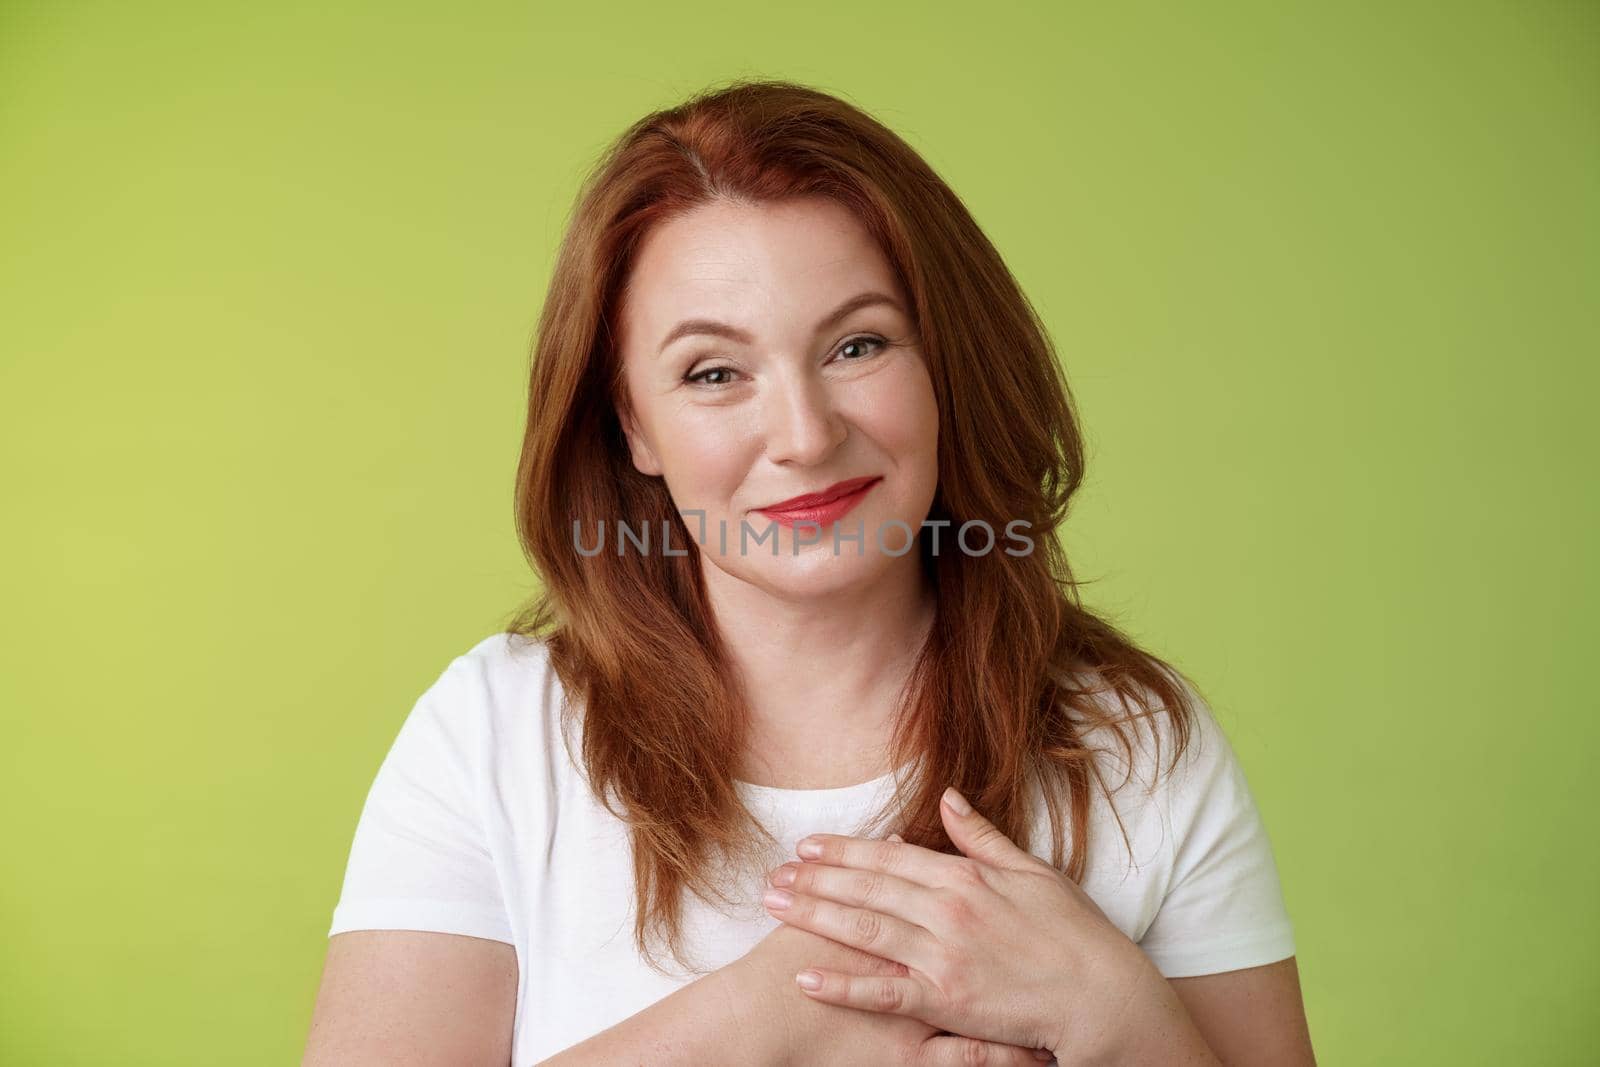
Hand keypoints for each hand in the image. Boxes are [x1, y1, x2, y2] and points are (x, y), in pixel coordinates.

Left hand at [760, 787, 1160, 1058]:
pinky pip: (883, 992)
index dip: (844, 850)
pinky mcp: (946, 1000)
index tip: (808, 845)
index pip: (891, 856)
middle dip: (815, 879)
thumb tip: (948, 797)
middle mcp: (948, 910)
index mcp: (967, 877)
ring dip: (815, 916)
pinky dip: (842, 983)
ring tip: (775, 907)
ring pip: (865, 929)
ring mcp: (944, 955)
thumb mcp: (1034, 872)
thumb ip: (983, 836)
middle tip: (773, 875)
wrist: (1104, 997)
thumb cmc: (1077, 936)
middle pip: (867, 888)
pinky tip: (807, 976)